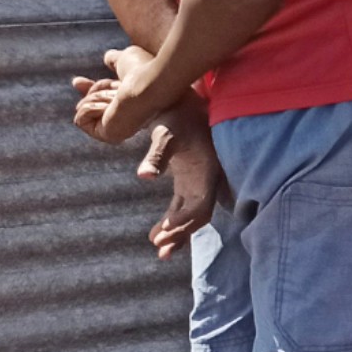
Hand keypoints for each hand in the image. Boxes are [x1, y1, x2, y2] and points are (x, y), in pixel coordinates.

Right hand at [72, 44, 164, 146]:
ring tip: (117, 96)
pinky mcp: (108, 135)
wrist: (150, 84)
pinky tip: (110, 106)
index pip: (103, 99)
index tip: (76, 81)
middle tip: (114, 88)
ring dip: (97, 96)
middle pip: (91, 102)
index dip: (89, 90)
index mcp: (130, 102)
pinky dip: (90, 108)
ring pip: (84, 108)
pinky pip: (80, 120)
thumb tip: (108, 57)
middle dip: (98, 90)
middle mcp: (126, 117)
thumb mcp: (126, 59)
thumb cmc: (143, 69)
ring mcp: (117, 128)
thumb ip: (116, 60)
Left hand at [139, 110, 228, 260]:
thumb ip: (156, 156)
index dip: (184, 223)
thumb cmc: (176, 116)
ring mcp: (199, 182)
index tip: (163, 234)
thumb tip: (143, 176)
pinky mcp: (190, 181)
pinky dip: (173, 222)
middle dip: (181, 233)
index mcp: (208, 172)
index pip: (201, 207)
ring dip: (177, 233)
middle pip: (199, 215)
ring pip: (191, 214)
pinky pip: (184, 207)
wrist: (183, 101)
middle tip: (158, 247)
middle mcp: (208, 180)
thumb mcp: (165, 134)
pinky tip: (156, 234)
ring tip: (158, 249)